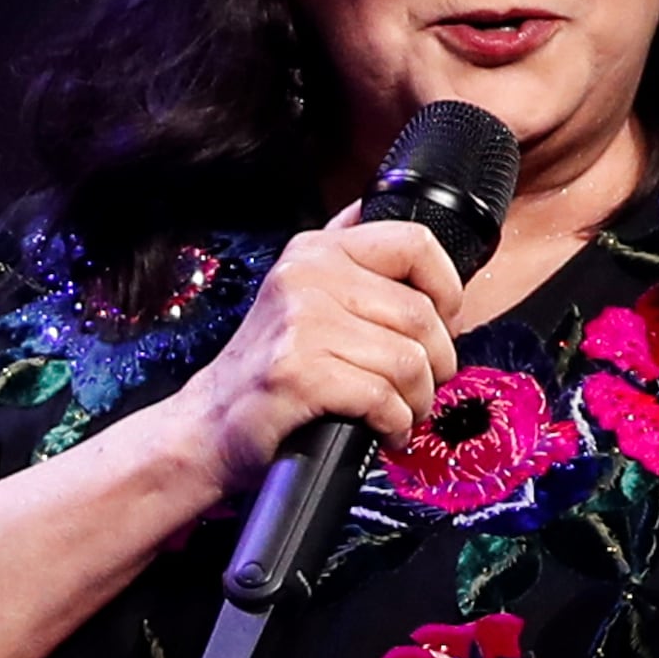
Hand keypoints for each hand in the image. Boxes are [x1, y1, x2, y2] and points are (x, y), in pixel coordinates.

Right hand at [174, 205, 463, 495]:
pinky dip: (394, 424)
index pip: (415, 243)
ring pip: (408, 360)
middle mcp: (307, 276)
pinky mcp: (298, 372)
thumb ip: (349, 258)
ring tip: (401, 412)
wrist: (211, 425)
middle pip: (421, 314)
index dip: (448, 288)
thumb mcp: (304, 295)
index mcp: (317, 250)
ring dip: (417, 400)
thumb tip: (408, 228)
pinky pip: (383, 397)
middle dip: (437, 363)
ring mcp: (301, 323)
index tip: (445, 322)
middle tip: (422, 385)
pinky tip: (382, 430)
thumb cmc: (270, 369)